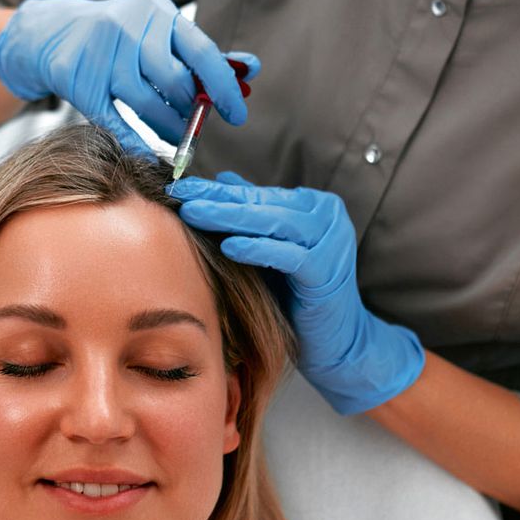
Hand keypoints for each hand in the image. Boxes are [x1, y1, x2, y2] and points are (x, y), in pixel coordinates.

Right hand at [0, 0, 257, 153]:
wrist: (52, 32)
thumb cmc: (120, 36)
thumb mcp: (159, 31)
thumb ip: (201, 53)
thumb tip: (251, 70)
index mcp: (157, 10)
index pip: (201, 51)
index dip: (223, 87)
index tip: (237, 114)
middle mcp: (128, 26)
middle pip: (174, 81)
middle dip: (191, 110)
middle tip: (195, 125)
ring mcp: (101, 53)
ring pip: (147, 102)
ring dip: (169, 128)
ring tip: (176, 137)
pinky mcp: (78, 80)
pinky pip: (115, 120)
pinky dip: (137, 141)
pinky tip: (151, 152)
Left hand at [170, 173, 424, 415]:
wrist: (336, 341)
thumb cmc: (299, 296)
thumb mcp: (272, 249)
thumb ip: (254, 215)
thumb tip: (223, 178)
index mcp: (316, 206)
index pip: (260, 193)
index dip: (220, 190)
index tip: (184, 186)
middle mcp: (328, 217)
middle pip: (264, 203)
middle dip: (219, 199)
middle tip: (182, 195)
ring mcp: (331, 242)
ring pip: (274, 222)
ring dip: (230, 217)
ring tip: (195, 214)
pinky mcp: (327, 270)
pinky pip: (288, 256)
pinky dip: (258, 249)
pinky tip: (229, 246)